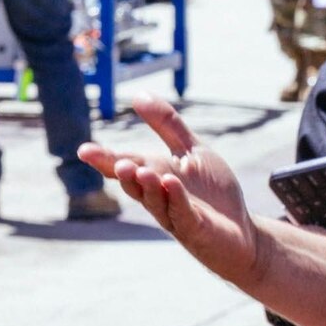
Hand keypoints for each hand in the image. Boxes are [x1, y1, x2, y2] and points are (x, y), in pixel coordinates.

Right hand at [79, 96, 264, 287]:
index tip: (83, 150)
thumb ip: (167, 125)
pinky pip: (182, 213)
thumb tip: (138, 94)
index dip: (104, 160)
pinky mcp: (195, 228)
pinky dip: (176, 198)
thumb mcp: (192, 150)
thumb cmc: (212, 192)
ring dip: (147, 186)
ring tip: (140, 170)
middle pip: (135, 184)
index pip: (125, 165)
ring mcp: (174, 214)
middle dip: (124, 174)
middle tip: (118, 163)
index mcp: (154, 175)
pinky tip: (170, 183)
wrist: (242, 230)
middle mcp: (158, 197)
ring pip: (154, 200)